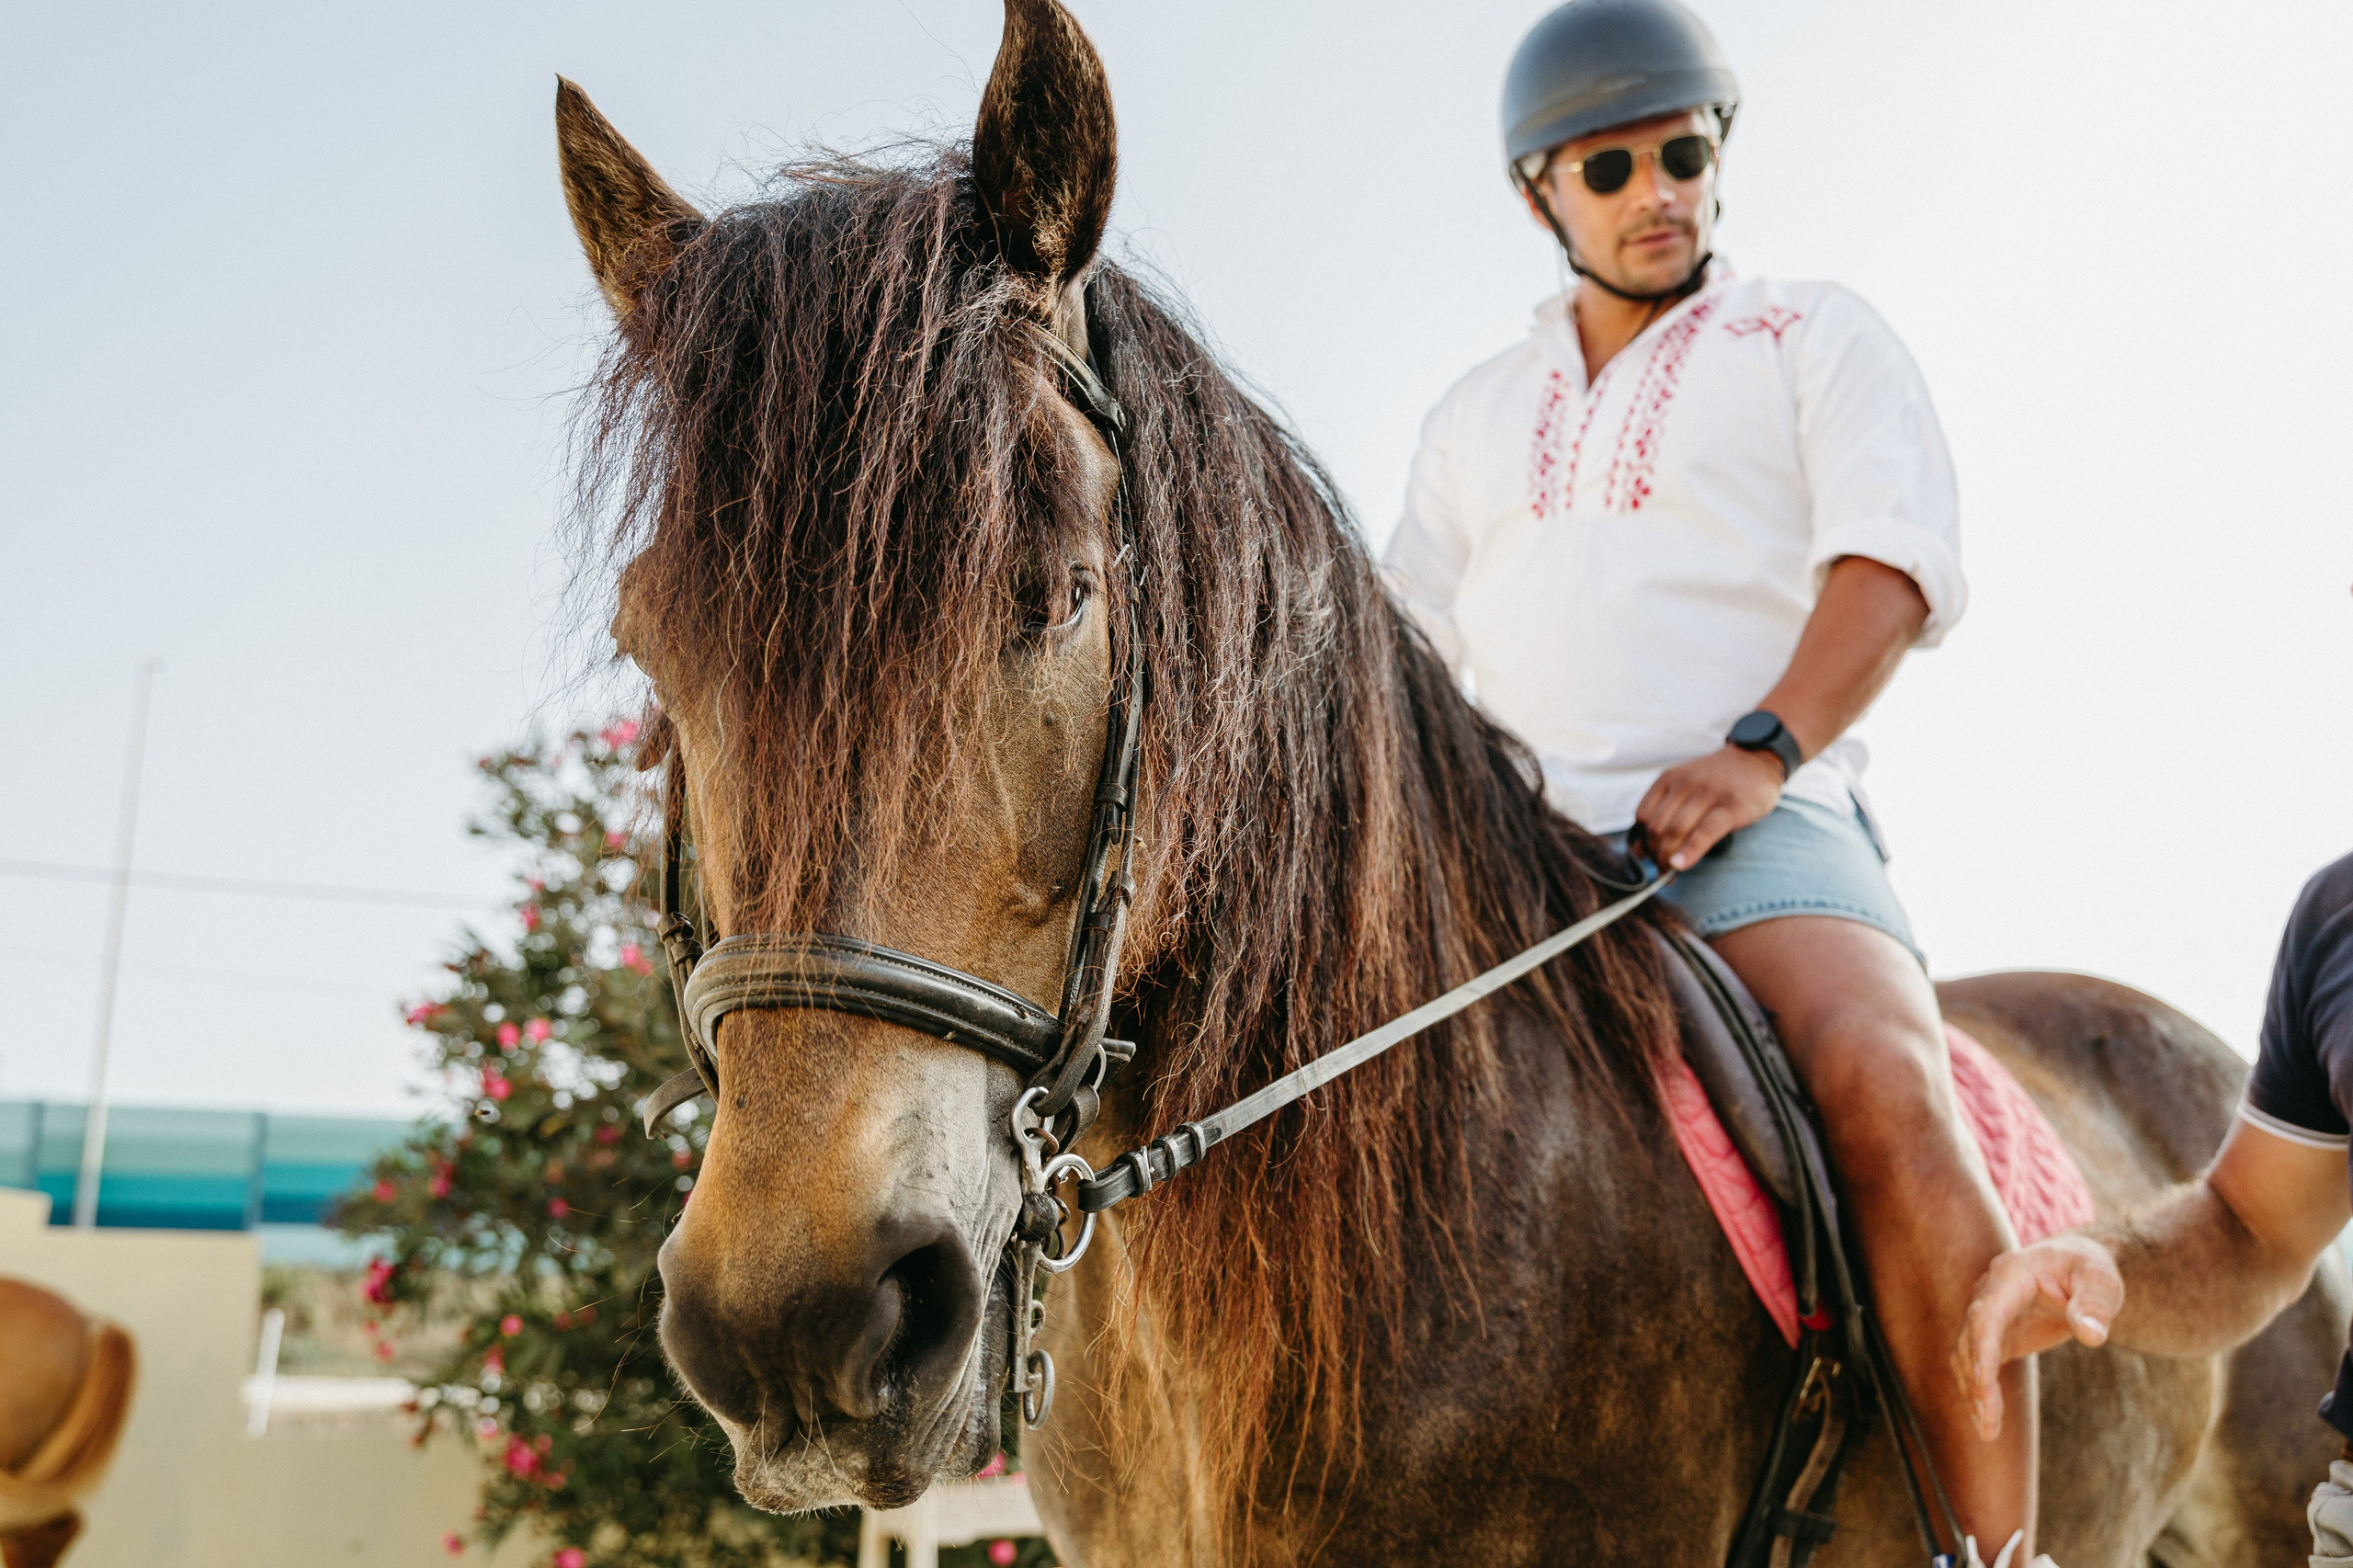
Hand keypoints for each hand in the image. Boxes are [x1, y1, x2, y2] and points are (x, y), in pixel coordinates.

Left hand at [1633, 746, 1785, 869]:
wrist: (1756, 760)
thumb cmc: (1718, 780)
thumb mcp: (1684, 784)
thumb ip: (1663, 811)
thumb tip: (1639, 851)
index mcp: (1668, 779)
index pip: (1642, 817)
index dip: (1641, 843)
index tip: (1648, 858)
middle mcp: (1684, 784)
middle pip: (1657, 828)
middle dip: (1655, 856)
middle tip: (1661, 872)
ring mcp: (1707, 795)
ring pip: (1675, 832)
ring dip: (1668, 859)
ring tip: (1671, 875)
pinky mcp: (1731, 808)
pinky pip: (1704, 833)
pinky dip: (1689, 852)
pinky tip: (1681, 866)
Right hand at [1953, 1235, 2122, 1440]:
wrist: (2078, 1268)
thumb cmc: (2089, 1270)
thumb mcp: (2101, 1282)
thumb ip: (2095, 1305)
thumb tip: (2091, 1336)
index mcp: (2009, 1275)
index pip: (1987, 1313)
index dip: (1982, 1347)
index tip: (1983, 1380)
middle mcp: (1988, 1294)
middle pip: (1970, 1339)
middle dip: (1976, 1380)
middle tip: (1988, 1420)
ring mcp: (1988, 1316)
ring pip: (1966, 1356)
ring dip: (1974, 1392)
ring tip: (1988, 1430)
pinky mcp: (1995, 1336)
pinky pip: (1976, 1365)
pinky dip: (1979, 1392)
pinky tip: (1986, 1422)